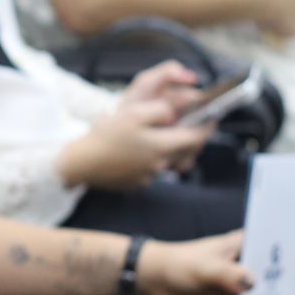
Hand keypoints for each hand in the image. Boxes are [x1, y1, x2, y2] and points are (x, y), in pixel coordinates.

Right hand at [60, 65, 214, 188]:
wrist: (82, 163)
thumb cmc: (107, 136)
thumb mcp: (133, 113)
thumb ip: (160, 110)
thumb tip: (175, 113)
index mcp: (162, 145)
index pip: (195, 138)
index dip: (206, 127)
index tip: (212, 117)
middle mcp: (160, 164)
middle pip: (186, 152)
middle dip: (192, 139)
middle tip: (191, 125)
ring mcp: (148, 176)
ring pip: (169, 161)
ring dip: (171, 149)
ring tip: (159, 137)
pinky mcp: (136, 183)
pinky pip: (152, 170)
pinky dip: (151, 160)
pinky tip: (137, 152)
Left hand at [137, 231, 294, 294]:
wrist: (156, 281)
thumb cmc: (178, 264)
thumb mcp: (202, 269)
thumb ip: (226, 274)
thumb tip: (254, 282)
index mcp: (244, 241)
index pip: (279, 234)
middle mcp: (248, 257)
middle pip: (285, 261)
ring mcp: (244, 277)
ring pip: (277, 286)